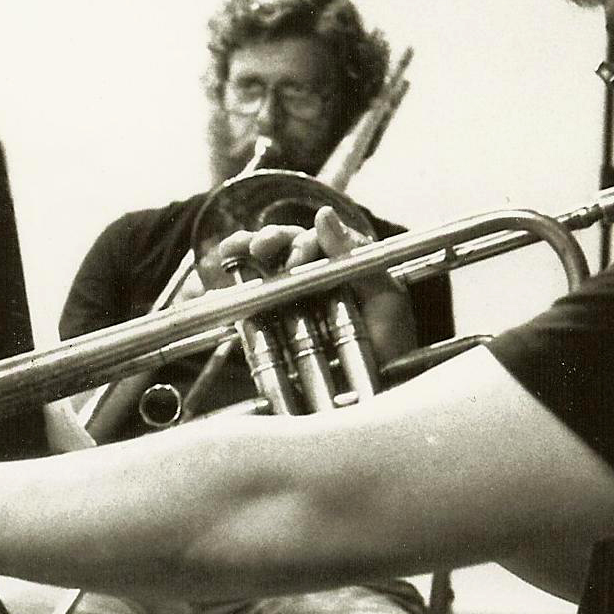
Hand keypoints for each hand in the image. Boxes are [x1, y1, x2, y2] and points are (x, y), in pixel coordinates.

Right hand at [205, 206, 417, 362]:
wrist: (372, 398)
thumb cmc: (389, 350)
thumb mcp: (386, 298)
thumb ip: (358, 254)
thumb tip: (323, 215)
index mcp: (344, 270)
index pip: (316, 240)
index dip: (301, 240)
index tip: (296, 259)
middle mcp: (315, 283)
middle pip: (284, 248)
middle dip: (270, 240)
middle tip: (261, 247)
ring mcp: (290, 304)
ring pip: (263, 266)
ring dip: (245, 249)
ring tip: (235, 248)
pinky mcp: (268, 330)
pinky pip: (247, 298)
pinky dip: (232, 279)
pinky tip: (224, 263)